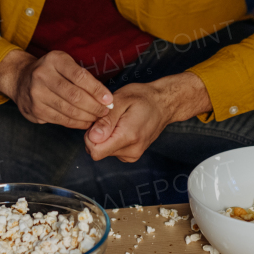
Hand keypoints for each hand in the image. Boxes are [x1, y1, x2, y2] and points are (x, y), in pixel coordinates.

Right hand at [0, 50, 112, 128]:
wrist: (20, 78)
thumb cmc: (51, 71)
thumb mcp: (64, 63)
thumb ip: (82, 76)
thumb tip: (105, 97)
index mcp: (54, 60)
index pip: (80, 76)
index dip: (97, 90)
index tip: (108, 99)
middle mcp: (42, 75)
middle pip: (75, 96)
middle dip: (94, 106)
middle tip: (105, 111)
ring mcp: (36, 94)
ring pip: (68, 110)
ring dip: (87, 117)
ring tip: (98, 118)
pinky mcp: (35, 110)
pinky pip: (61, 120)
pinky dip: (76, 123)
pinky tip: (85, 122)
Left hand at [84, 73, 210, 161]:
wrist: (164, 104)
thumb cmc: (143, 97)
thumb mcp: (121, 100)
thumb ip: (106, 120)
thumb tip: (92, 137)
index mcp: (128, 136)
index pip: (95, 151)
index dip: (90, 136)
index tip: (98, 121)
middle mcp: (131, 151)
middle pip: (98, 150)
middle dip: (97, 134)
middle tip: (109, 118)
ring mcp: (133, 155)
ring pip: (104, 151)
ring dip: (105, 136)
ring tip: (117, 120)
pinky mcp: (132, 155)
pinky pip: (112, 151)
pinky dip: (111, 139)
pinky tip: (121, 126)